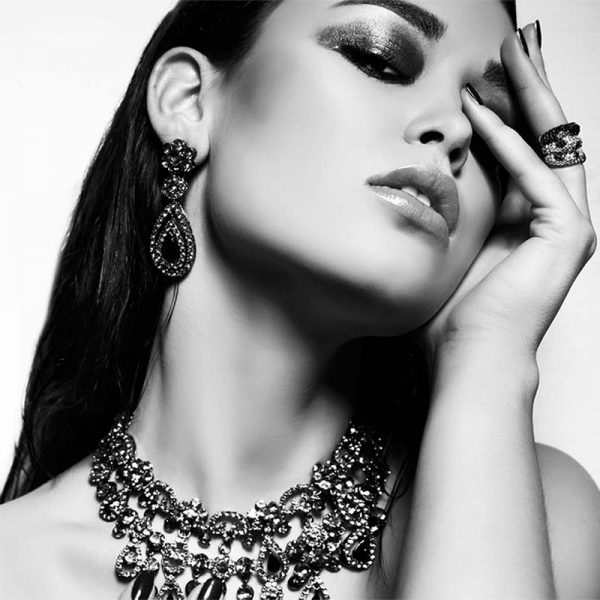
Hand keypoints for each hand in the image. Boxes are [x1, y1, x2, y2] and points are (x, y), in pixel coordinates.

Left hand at [414, 23, 595, 366]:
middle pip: (548, 137)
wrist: (470, 358)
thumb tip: (425, 178)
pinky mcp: (567, 235)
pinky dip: (509, 145)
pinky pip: (536, 176)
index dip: (510, 109)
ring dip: (529, 97)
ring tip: (512, 52)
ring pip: (553, 145)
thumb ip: (453, 210)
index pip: (526, 150)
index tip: (487, 77)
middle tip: (515, 43)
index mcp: (529, 221)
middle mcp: (557, 218)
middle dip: (531, 87)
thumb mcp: (451, 248)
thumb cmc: (454, 315)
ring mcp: (569, 226)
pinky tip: (484, 112)